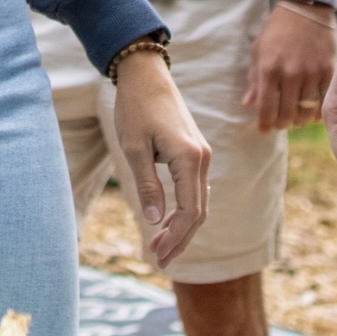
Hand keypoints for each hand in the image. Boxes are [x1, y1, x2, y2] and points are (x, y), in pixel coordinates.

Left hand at [111, 50, 212, 268]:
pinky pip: (195, 189)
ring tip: (160, 247)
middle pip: (198, 212)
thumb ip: (147, 184)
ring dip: (182, 227)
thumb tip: (155, 220)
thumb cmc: (135, 107)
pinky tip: (168, 221)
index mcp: (189, 158)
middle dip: (180, 239)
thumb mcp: (134, 147)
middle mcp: (203, 158)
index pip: (190, 212)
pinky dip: (184, 209)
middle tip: (158, 260)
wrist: (146, 75)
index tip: (157, 255)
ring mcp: (202, 154)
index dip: (175, 237)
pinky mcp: (195, 151)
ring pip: (199, 202)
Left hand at [242, 1, 336, 132]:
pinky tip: (314, 111)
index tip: (264, 131)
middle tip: (281, 124)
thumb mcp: (258, 50)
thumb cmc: (277, 30)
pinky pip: (325, 100)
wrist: (305, 8)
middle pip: (287, 114)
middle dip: (282, 124)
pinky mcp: (329, 70)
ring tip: (296, 118)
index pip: (266, 108)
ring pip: (307, 111)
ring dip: (300, 120)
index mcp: (269, 68)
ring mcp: (311, 72)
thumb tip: (248, 105)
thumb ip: (254, 80)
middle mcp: (290, 73)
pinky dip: (319, 111)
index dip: (265, 124)